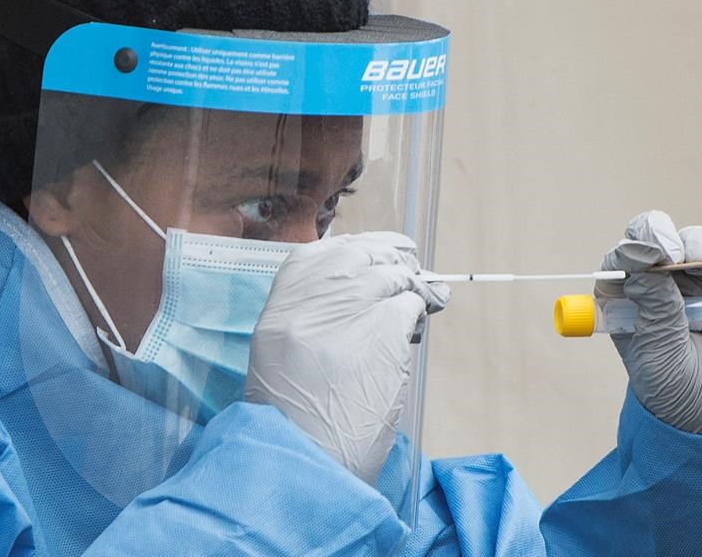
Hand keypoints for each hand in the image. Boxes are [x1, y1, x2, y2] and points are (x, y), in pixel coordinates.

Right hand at [244, 231, 449, 483]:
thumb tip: (362, 281)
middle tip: (408, 274)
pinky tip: (413, 334)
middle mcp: (316, 291)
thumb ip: (315, 308)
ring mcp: (351, 304)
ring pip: (395, 275)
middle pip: (365, 254)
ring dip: (411, 289)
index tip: (378, 257)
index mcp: (285, 295)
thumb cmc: (291, 410)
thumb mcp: (282, 345)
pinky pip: (413, 304)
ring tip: (414, 310)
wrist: (301, 451)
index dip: (361, 251)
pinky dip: (419, 315)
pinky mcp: (385, 327)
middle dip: (392, 260)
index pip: (329, 249)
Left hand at [598, 211, 701, 437]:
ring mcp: (687, 285)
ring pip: (689, 243)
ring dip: (697, 247)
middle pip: (654, 238)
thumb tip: (644, 266)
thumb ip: (656, 309)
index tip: (654, 255)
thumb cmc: (672, 391)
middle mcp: (653, 287)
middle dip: (666, 237)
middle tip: (678, 254)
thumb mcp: (657, 353)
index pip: (621, 258)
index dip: (635, 247)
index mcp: (624, 301)